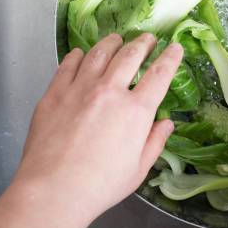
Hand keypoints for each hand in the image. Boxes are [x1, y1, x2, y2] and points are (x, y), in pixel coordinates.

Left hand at [0, 33, 183, 227]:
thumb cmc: (101, 185)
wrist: (53, 189)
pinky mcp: (55, 93)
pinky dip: (78, 55)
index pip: (160, 74)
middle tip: (147, 38)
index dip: (170, 58)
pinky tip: (80, 53)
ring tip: (116, 38)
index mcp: (136, 111)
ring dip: (111, 43)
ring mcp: (80, 88)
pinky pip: (68, 65)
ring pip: (99, 53)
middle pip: (130, 55)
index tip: (174, 47)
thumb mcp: (138, 169)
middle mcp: (110, 91)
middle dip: (142, 43)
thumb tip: (166, 123)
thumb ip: (155, 142)